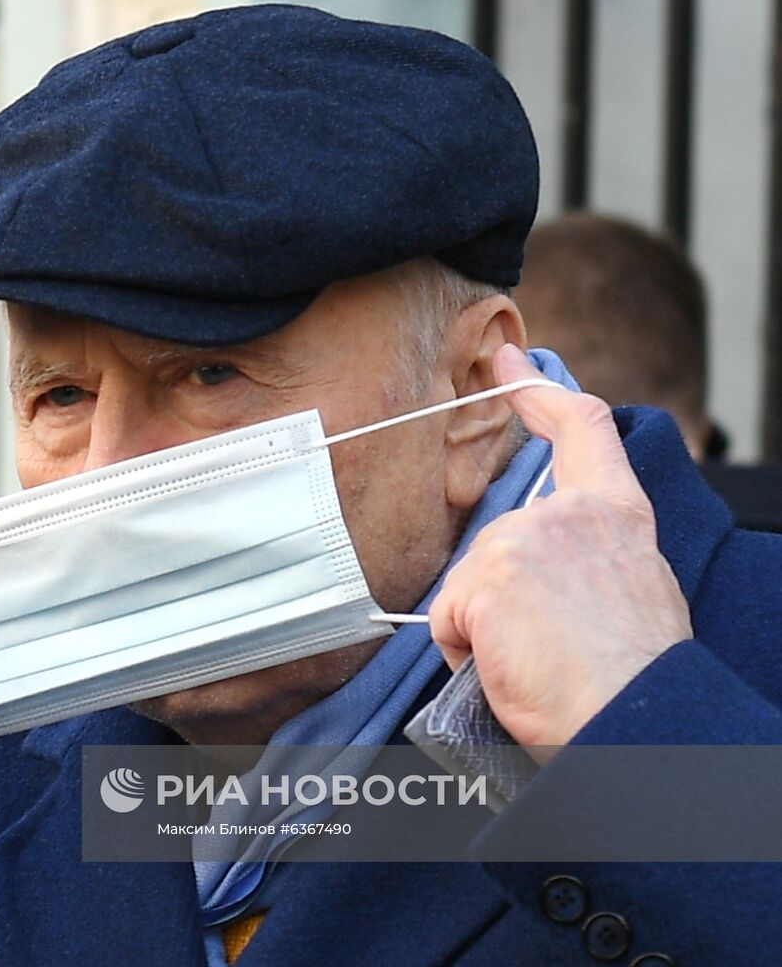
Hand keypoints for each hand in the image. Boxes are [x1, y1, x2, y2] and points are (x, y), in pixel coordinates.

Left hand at [428, 344, 691, 750]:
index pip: (581, 432)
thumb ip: (589, 557)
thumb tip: (546, 574)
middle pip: (497, 543)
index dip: (540, 393)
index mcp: (614, 517)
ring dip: (488, 631)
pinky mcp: (484, 578)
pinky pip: (447, 622)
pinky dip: (465, 653)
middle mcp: (569, 516)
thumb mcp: (632, 591)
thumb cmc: (631, 678)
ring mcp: (522, 541)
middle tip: (553, 646)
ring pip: (469, 587)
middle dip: (502, 598)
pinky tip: (508, 668)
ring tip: (539, 661)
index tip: (507, 362)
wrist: (635, 720)